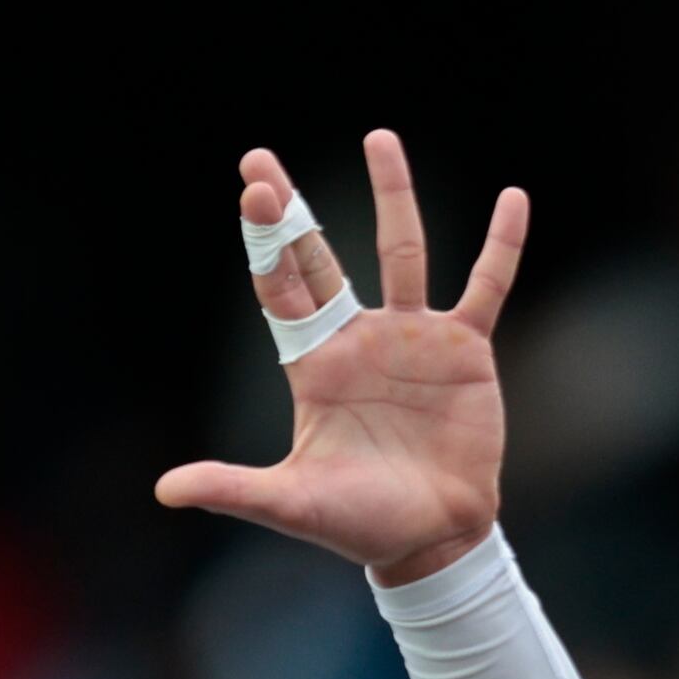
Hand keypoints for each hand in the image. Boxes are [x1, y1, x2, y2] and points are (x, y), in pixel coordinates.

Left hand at [158, 134, 526, 581]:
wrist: (433, 540)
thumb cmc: (359, 523)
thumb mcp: (292, 503)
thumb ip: (233, 488)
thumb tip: (164, 491)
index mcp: (314, 366)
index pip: (282, 290)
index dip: (267, 242)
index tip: (253, 193)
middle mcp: (358, 340)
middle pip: (319, 258)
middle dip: (292, 211)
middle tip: (259, 161)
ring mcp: (413, 339)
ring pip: (403, 251)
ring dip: (392, 195)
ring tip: (380, 138)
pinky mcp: (465, 352)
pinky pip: (486, 287)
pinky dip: (502, 246)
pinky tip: (514, 198)